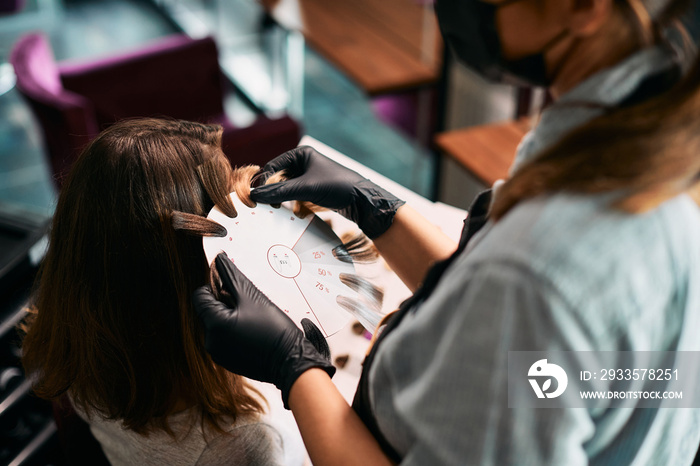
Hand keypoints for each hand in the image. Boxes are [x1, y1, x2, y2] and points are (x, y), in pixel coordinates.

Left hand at [192, 253, 334, 406]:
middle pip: (208, 310)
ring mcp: (218, 354)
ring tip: (253, 320)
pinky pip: (224, 338)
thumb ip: (231, 277)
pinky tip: (253, 332)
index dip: (214, 287)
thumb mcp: (253, 297)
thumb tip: (219, 260)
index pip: (200, 296)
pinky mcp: (227, 361)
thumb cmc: (274, 331)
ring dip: (230, 316)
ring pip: (217, 324)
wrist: (291, 361)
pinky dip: (234, 331)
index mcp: (214, 326)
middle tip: (248, 305)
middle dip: (225, 303)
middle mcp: (211, 342)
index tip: (233, 289)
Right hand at [251, 146, 405, 238]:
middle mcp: (303, 162)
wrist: (362, 201)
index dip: (263, 182)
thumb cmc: (338, 186)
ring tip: (277, 209)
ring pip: (285, 188)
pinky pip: (294, 195)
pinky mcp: (313, 189)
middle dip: (272, 191)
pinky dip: (290, 203)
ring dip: (281, 199)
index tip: (255, 198)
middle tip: (266, 205)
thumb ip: (279, 192)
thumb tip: (254, 195)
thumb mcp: (306, 188)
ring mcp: (308, 176)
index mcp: (301, 153)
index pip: (272, 166)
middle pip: (277, 177)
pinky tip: (293, 211)